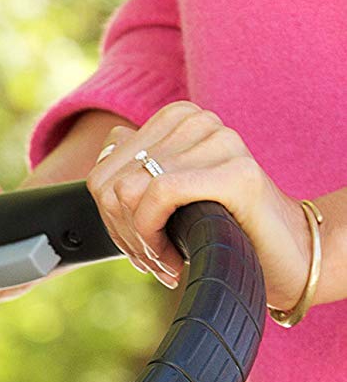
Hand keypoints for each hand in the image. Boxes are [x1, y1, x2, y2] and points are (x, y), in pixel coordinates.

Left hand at [88, 101, 312, 309]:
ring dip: (140, 243)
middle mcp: (198, 121)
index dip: (110, 223)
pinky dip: (153, 237)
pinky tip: (174, 260)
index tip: (139, 246)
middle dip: (123, 236)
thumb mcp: (168, 199)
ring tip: (166, 261)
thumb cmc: (218, 228)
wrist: (280, 253)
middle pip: (111, 187)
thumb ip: (138, 168)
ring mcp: (220, 141)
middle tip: (153, 260)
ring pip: (128, 193)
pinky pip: (158, 195)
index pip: (102, 175)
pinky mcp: (235, 172)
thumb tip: (112, 138)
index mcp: (178, 120)